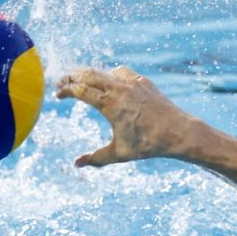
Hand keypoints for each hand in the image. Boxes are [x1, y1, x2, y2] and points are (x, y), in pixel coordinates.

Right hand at [56, 66, 196, 166]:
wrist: (179, 132)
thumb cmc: (148, 144)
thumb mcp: (119, 153)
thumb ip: (96, 158)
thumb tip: (77, 164)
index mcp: (110, 104)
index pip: (80, 90)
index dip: (65, 90)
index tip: (57, 95)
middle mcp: (119, 88)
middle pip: (88, 74)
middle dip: (71, 77)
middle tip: (60, 82)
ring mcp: (132, 82)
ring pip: (103, 71)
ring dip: (88, 74)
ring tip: (79, 80)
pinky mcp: (142, 81)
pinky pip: (120, 72)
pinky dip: (108, 74)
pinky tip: (107, 81)